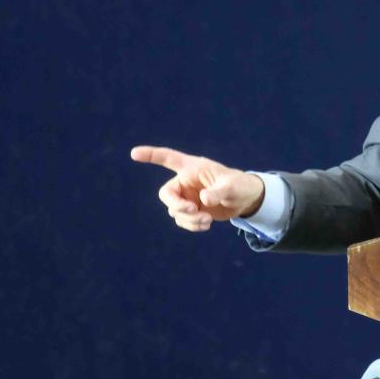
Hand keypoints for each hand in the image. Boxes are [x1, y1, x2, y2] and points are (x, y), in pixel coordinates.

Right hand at [131, 145, 264, 231]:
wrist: (244, 200)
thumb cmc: (239, 186)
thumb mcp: (232, 187)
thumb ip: (218, 192)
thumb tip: (204, 200)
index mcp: (192, 168)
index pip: (168, 158)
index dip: (151, 155)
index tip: (134, 153)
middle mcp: (185, 182)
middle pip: (166, 195)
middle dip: (176, 205)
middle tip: (192, 211)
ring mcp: (186, 197)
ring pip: (175, 211)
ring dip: (189, 219)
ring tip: (208, 220)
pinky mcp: (190, 210)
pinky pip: (182, 220)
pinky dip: (192, 225)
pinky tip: (207, 225)